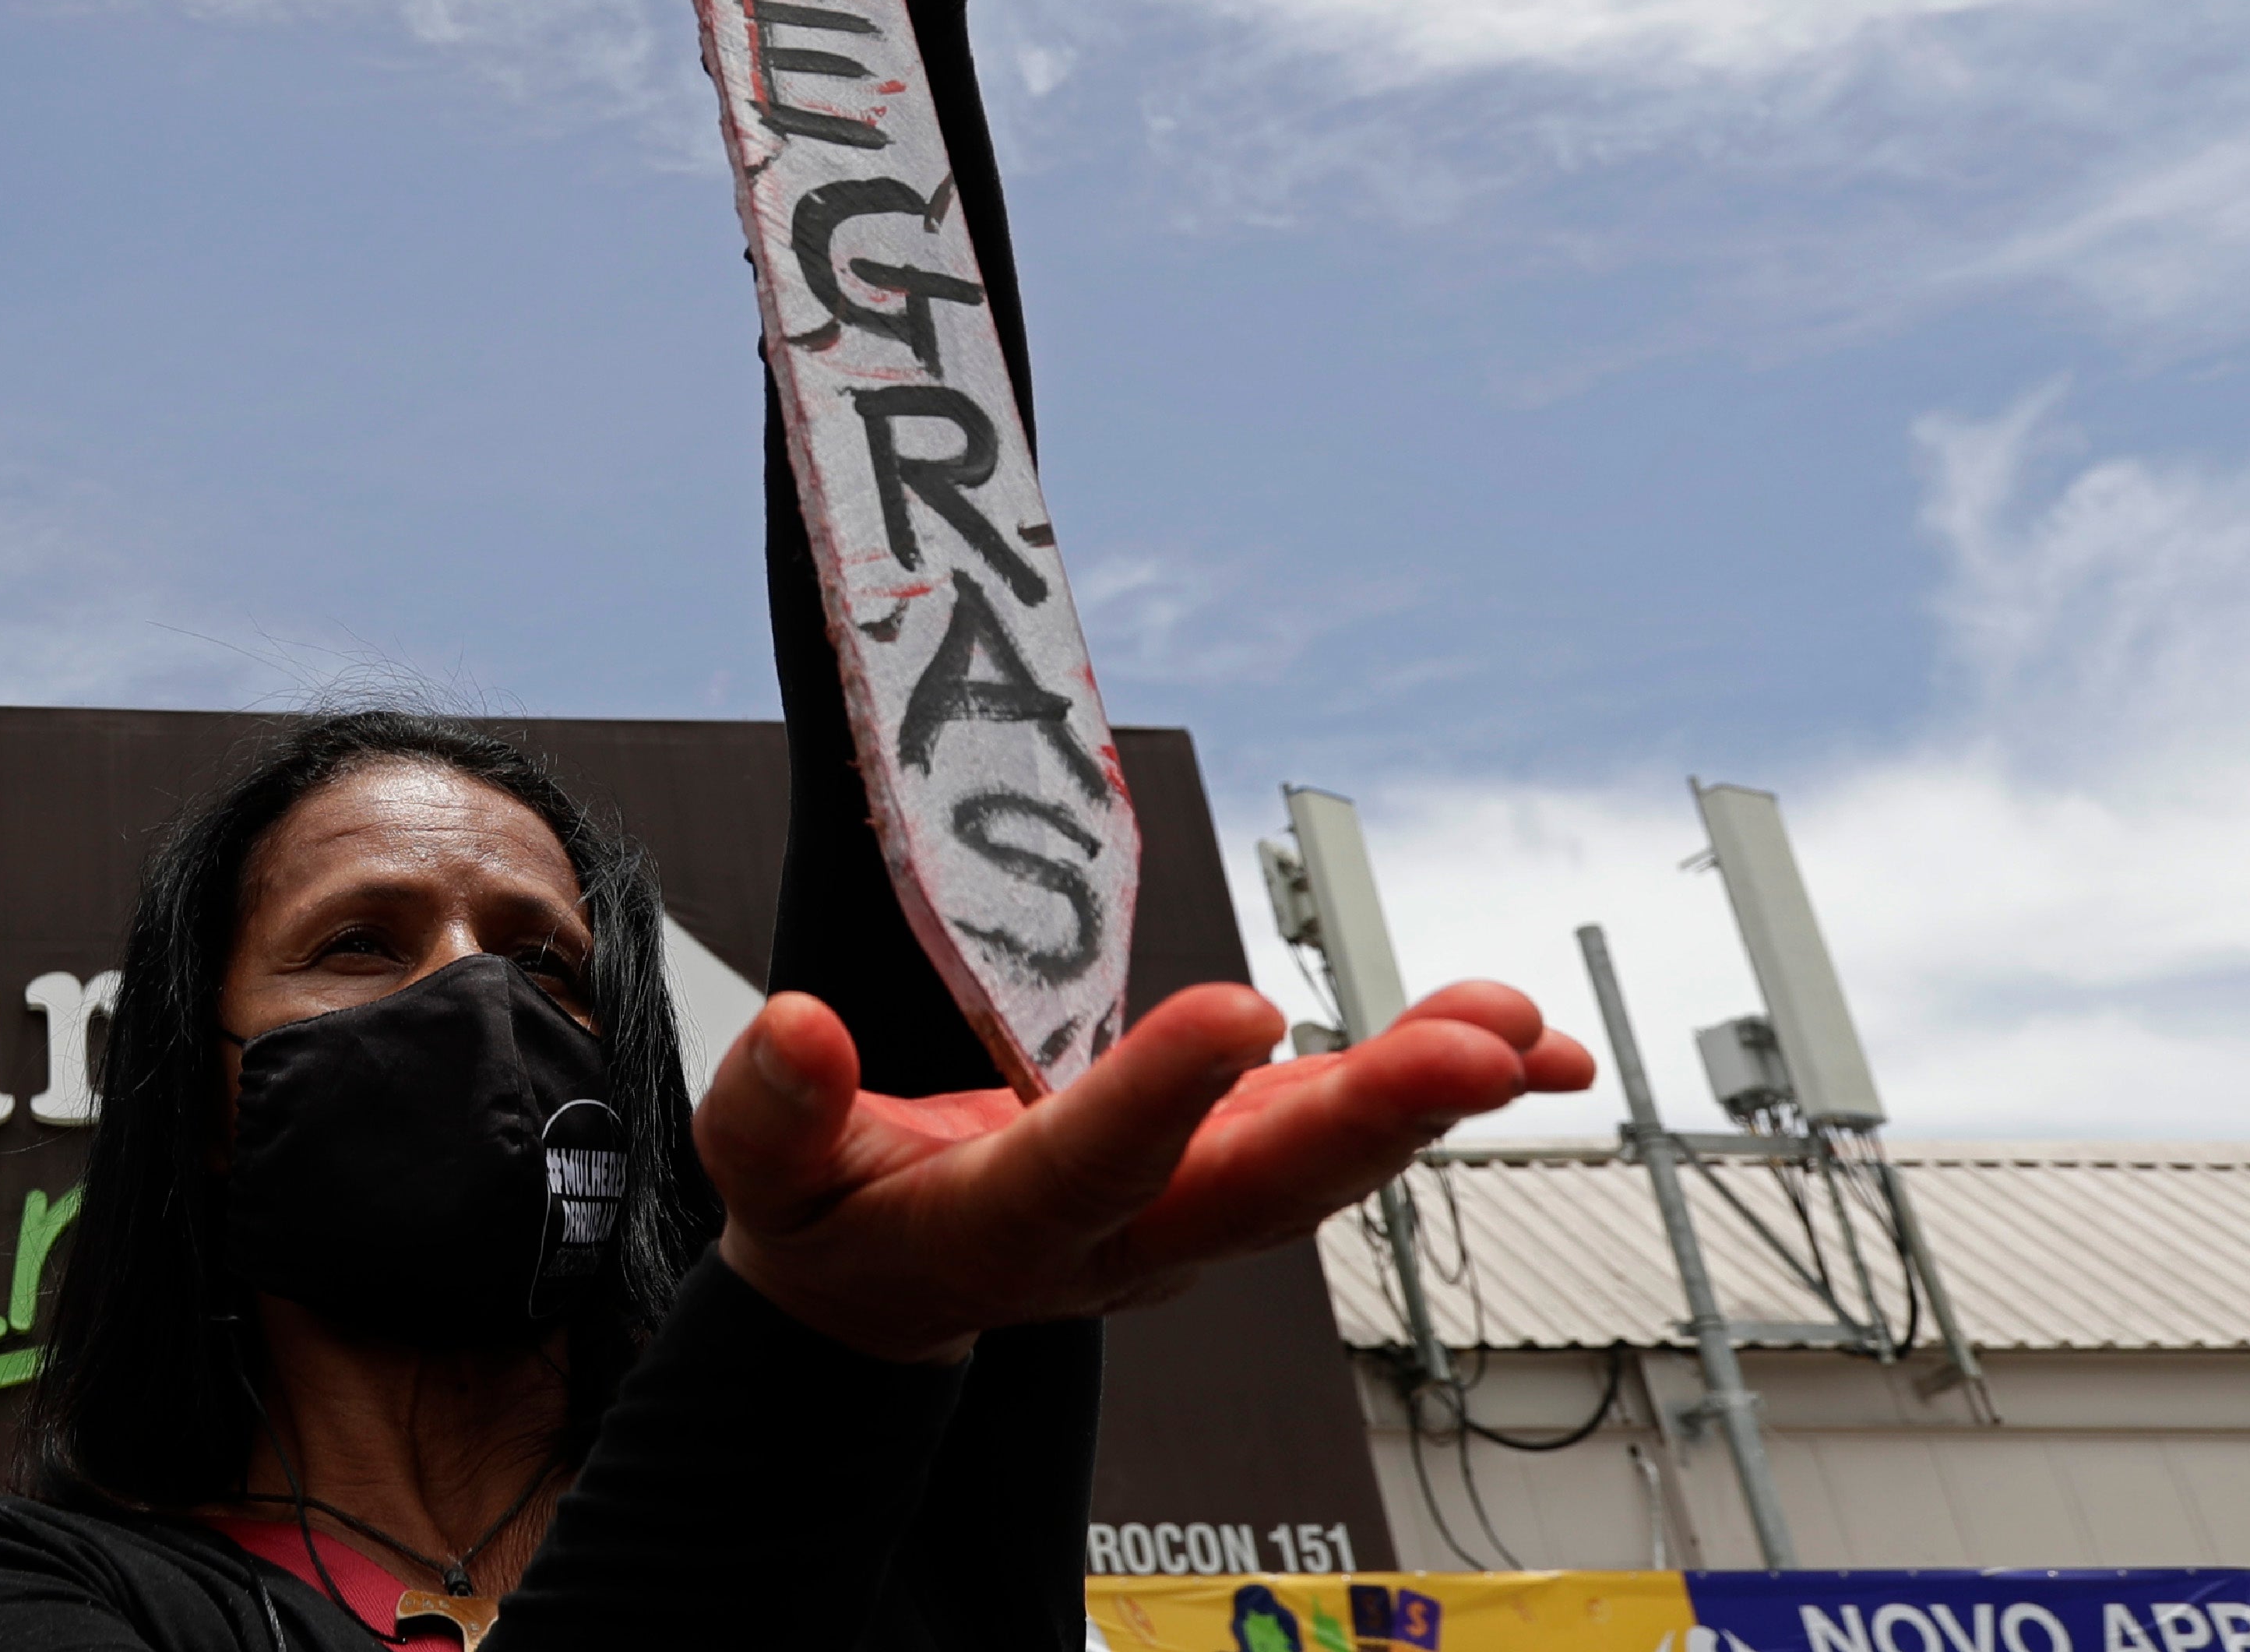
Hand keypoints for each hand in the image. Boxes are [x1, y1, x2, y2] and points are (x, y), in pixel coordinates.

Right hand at [690, 979, 1597, 1363]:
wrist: (886, 1288)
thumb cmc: (829, 1212)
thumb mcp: (763, 1169)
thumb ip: (774, 1107)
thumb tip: (798, 1028)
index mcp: (1001, 1226)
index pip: (1091, 1162)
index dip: (1164, 1095)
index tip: (1235, 1009)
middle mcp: (1122, 1238)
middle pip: (1260, 1187)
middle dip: (1372, 1118)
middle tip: (1470, 1051)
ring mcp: (1188, 1211)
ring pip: (1322, 1167)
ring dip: (1426, 1100)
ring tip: (1517, 1027)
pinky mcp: (1224, 1169)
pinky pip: (1341, 1135)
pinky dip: (1436, 1093)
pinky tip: (1534, 1050)